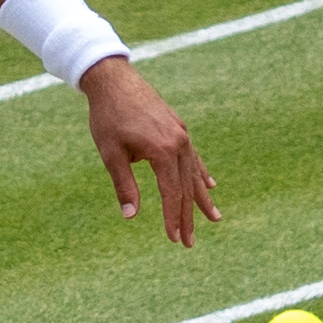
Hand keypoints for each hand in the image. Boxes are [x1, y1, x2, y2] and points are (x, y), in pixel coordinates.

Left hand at [74, 57, 214, 244]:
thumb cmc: (107, 117)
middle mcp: (178, 143)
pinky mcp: (178, 128)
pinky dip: (200, 173)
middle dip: (188, 216)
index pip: (172, 193)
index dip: (172, 218)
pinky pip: (193, 157)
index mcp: (162, 151)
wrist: (113, 79)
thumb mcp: (111, 153)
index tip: (173, 239)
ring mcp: (181, 135)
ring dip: (201, 198)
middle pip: (186, 187)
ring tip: (214, 218)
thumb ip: (124, 185)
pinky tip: (209, 185)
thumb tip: (130, 216)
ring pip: (193, 173)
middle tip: (189, 243)